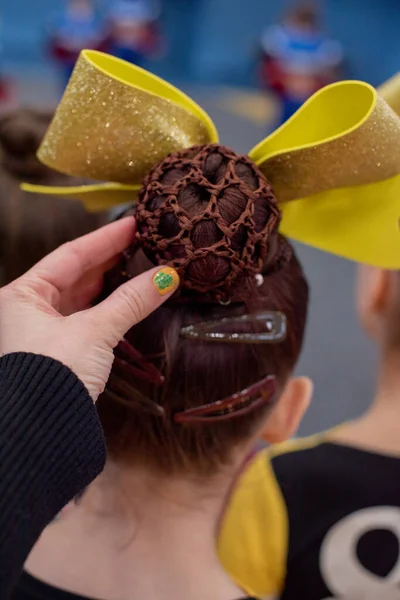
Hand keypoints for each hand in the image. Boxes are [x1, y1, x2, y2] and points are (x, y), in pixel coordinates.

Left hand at [0, 217, 178, 400]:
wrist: (38, 431)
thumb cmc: (52, 375)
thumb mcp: (94, 332)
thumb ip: (130, 302)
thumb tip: (168, 277)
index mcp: (22, 294)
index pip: (70, 255)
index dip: (105, 238)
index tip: (134, 223)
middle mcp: (29, 308)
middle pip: (76, 273)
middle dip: (111, 258)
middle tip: (145, 241)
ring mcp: (44, 330)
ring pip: (84, 297)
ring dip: (114, 283)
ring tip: (144, 264)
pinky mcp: (61, 350)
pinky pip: (88, 318)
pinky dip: (110, 308)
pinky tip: (131, 298)